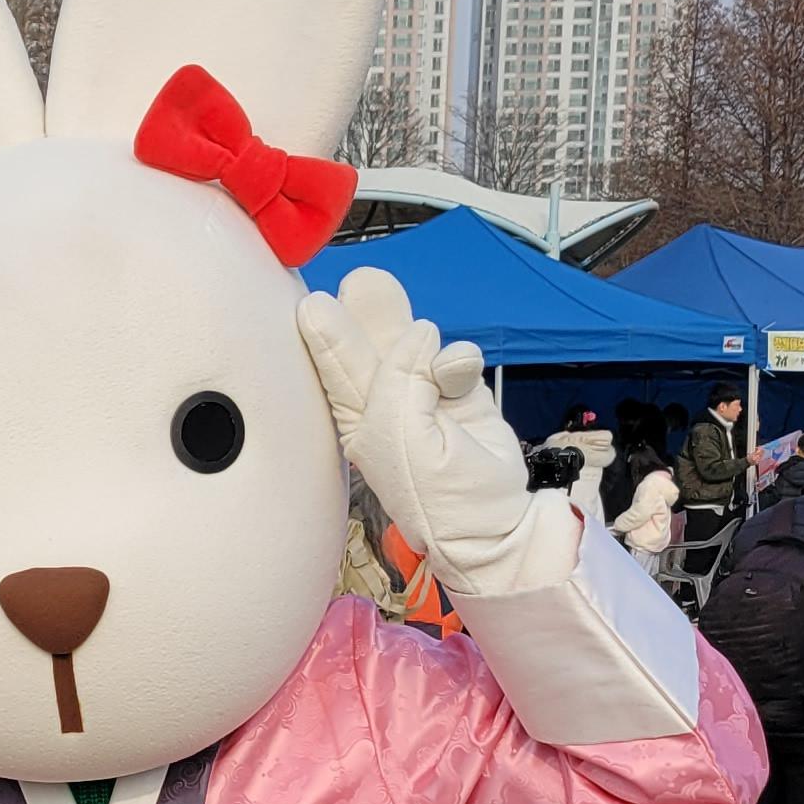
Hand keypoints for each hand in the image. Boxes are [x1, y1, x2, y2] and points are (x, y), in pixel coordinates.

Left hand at [297, 266, 551, 599]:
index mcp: (358, 420)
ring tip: (375, 287)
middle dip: (357, 315)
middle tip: (348, 282)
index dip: (325, 337)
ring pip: (411, 344)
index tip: (312, 305)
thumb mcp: (402, 436)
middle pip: (368, 348)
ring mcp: (423, 394)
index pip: (335, 371)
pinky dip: (457, 359)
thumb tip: (420, 331)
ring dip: (399, 321)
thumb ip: (401, 381)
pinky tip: (456, 372)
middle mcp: (385, 403)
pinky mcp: (460, 392)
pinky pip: (455, 358)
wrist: (492, 522)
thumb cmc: (435, 493)